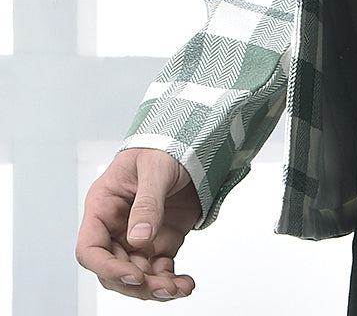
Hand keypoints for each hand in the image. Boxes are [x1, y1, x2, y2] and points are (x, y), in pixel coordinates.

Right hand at [75, 148, 200, 300]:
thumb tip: (139, 238)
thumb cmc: (163, 146)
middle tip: (162, 287)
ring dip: (155, 288)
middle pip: (114, 270)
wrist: (192, 140)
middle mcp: (117, 227)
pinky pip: (160, 270)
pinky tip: (186, 283)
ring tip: (179, 288)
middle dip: (137, 284)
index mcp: (103, 207)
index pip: (90, 249)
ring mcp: (139, 237)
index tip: (133, 275)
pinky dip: (172, 281)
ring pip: (138, 276)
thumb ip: (147, 202)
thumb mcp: (155, 167)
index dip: (107, 268)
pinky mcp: (161, 241)